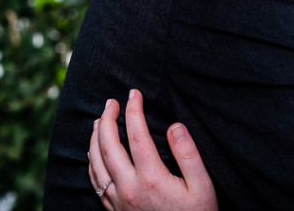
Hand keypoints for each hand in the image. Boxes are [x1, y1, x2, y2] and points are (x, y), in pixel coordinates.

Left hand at [88, 89, 217, 210]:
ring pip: (95, 162)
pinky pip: (95, 181)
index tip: (134, 93)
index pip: (136, 134)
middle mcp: (129, 188)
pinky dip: (91, 161)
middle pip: (108, 145)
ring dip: (95, 137)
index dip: (134, 109)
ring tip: (100, 119)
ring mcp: (118, 200)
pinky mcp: (114, 210)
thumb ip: (188, 154)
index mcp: (151, 177)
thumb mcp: (203, 186)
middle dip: (108, 118)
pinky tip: (94, 152)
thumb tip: (174, 126)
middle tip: (112, 101)